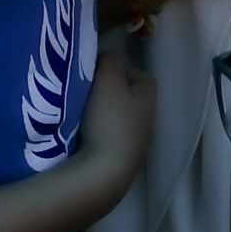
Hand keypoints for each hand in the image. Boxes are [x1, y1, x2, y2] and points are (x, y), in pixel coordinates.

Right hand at [78, 52, 156, 182]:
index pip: (139, 74)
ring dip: (102, 114)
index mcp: (149, 98)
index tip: (96, 71)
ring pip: (119, 119)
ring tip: (80, 114)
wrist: (103, 174)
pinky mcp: (123, 163)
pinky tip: (82, 136)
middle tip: (86, 89)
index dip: (118, 68)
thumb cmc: (108, 119)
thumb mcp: (108, 78)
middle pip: (128, 97)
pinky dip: (98, 134)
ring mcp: (137, 145)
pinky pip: (110, 139)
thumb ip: (111, 59)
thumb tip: (111, 58)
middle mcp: (149, 121)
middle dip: (108, 92)